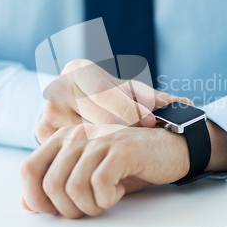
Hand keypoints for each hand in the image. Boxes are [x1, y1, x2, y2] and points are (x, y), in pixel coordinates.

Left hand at [20, 123, 189, 218]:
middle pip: (50, 184)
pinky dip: (107, 199)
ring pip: (73, 187)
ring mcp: (100, 140)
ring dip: (90, 206)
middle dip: (68, 209)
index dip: (36, 197)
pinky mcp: (121, 149)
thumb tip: (27, 205)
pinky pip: (99, 185)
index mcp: (64, 138)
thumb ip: (57, 185)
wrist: (169, 150)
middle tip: (90, 206)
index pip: (28, 169)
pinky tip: (118, 191)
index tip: (56, 209)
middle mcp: (78, 134)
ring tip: (105, 200)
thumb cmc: (127, 165)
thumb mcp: (87, 175)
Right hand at [35, 59, 192, 143]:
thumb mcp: (131, 93)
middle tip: (142, 136)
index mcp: (78, 69)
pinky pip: (72, 149)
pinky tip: (107, 156)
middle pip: (95, 116)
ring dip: (108, 144)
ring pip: (85, 136)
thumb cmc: (109, 97)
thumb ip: (155, 98)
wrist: (76, 107)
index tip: (149, 120)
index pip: (104, 92)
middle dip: (123, 128)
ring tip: (126, 147)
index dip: (128, 108)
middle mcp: (58, 88)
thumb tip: (183, 103)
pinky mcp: (42, 134)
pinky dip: (92, 153)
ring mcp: (46, 112)